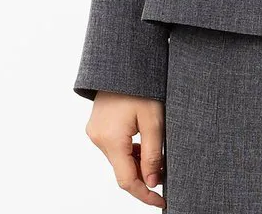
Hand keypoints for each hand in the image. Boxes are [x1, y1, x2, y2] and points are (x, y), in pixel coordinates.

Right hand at [85, 91, 165, 207]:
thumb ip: (153, 154)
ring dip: (137, 163)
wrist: (123, 60)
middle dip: (144, 177)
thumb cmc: (141, 84)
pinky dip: (130, 151)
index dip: (145, 194)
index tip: (161, 201)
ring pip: (119, 159)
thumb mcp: (154, 119)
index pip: (127, 181)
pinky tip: (144, 143)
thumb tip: (153, 183)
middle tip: (166, 174)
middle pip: (122, 171)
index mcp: (110, 140)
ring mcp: (95, 132)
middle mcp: (98, 139)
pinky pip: (114, 147)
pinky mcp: (98, 126)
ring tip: (158, 155)